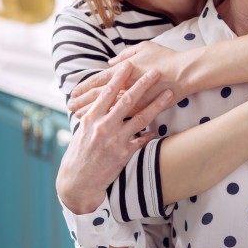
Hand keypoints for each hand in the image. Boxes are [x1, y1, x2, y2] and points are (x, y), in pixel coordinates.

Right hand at [56, 62, 173, 213]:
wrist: (77, 183)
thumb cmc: (77, 155)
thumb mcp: (80, 132)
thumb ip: (91, 116)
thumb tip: (98, 101)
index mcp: (91, 118)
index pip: (106, 93)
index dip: (118, 77)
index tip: (128, 64)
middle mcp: (103, 127)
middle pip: (126, 100)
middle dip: (143, 84)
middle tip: (155, 72)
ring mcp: (115, 141)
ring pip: (140, 118)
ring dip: (157, 104)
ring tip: (170, 94)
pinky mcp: (123, 155)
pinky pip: (142, 141)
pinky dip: (151, 134)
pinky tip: (159, 128)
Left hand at [69, 41, 185, 117]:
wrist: (185, 73)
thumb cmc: (166, 58)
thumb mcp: (144, 48)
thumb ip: (126, 54)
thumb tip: (111, 62)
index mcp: (123, 70)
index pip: (98, 80)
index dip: (84, 87)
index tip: (73, 92)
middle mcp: (124, 86)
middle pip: (97, 96)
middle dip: (82, 101)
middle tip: (70, 105)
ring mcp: (132, 99)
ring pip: (106, 108)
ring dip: (91, 112)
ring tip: (77, 115)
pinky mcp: (141, 109)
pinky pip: (121, 117)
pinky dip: (109, 119)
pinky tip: (101, 124)